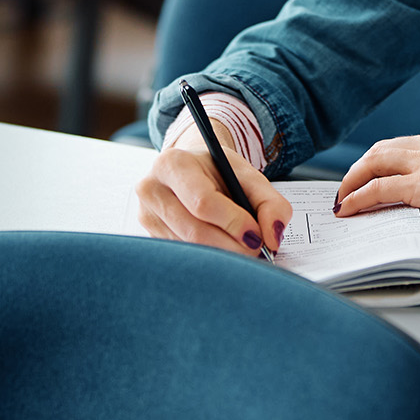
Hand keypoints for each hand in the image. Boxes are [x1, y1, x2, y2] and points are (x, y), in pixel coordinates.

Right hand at [135, 121, 292, 258]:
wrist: (192, 169)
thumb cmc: (219, 172)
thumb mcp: (249, 176)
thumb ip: (270, 203)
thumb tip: (273, 237)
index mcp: (173, 163)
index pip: (203, 202)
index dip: (233, 223)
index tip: (257, 236)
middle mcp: (151, 188)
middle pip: (194, 230)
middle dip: (231, 246)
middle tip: (256, 252)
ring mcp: (146, 215)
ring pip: (189, 247)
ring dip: (221, 254)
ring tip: (242, 248)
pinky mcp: (150, 235)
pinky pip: (183, 254)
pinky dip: (208, 256)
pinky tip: (222, 247)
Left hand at [335, 128, 419, 247]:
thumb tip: (419, 196)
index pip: (400, 145)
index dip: (378, 161)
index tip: (366, 175)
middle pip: (381, 150)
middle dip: (358, 169)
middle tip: (345, 187)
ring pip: (375, 164)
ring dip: (352, 182)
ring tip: (341, 199)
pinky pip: (378, 189)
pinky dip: (358, 198)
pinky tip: (348, 209)